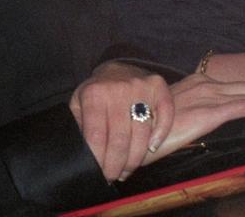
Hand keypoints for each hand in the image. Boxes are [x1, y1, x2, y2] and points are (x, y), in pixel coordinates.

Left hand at [70, 61, 173, 182]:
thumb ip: (79, 125)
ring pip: (142, 133)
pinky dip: (160, 134)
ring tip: (127, 169)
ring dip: (135, 158)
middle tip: (113, 175)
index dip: (99, 159)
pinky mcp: (159, 87)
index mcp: (94, 94)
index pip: (97, 136)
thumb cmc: (97, 93)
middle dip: (116, 164)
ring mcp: (140, 87)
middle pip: (120, 139)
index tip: (100, 173)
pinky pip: (165, 115)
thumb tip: (84, 154)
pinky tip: (152, 148)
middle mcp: (118, 89)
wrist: (117, 68)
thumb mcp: (79, 103)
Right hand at [144, 73, 244, 163]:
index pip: (229, 82)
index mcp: (194, 80)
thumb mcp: (174, 108)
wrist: (140, 130)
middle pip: (243, 84)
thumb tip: (201, 113)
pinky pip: (244, 106)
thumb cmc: (152, 124)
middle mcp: (203, 83)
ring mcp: (208, 96)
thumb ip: (191, 106)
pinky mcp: (212, 113)